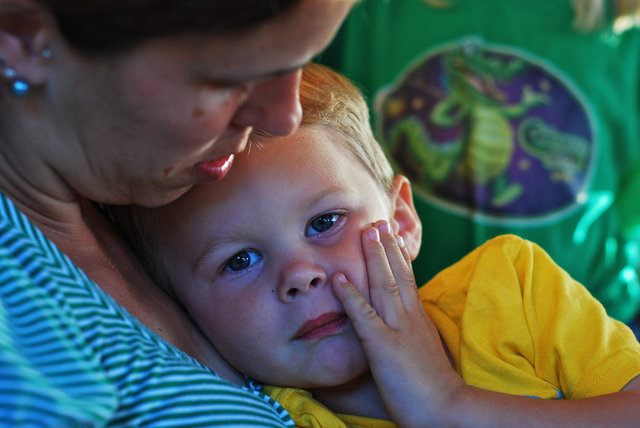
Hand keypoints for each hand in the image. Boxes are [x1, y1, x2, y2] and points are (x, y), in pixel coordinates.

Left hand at [332, 221, 463, 426]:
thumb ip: (413, 331)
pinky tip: (338, 279)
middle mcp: (409, 317)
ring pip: (383, 285)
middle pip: (397, 273)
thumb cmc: (433, 384)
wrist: (446, 410)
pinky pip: (364, 317)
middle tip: (376, 220)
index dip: (397, 254)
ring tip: (363, 231)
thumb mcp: (424, 348)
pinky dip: (350, 296)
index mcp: (418, 317)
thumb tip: (406, 321)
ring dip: (373, 256)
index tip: (390, 232)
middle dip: (385, 245)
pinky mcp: (383, 347)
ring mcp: (396, 329)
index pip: (407, 278)